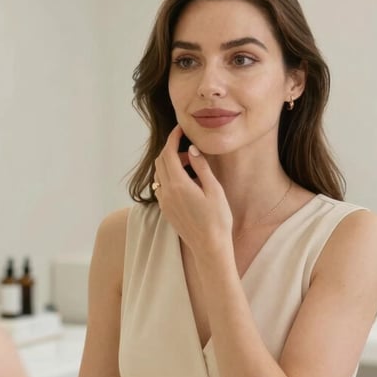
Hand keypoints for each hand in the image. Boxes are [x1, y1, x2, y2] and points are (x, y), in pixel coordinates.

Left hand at [153, 126, 233, 252]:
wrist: (209, 247)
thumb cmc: (217, 220)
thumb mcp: (214, 190)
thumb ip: (201, 168)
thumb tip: (191, 150)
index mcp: (179, 185)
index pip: (168, 153)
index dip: (173, 138)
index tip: (181, 129)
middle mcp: (167, 192)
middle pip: (160, 161)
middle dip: (171, 149)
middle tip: (188, 147)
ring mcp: (164, 202)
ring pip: (159, 173)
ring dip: (170, 163)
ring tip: (189, 163)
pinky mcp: (166, 209)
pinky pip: (160, 186)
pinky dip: (168, 176)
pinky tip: (185, 180)